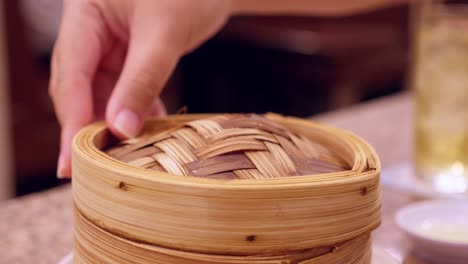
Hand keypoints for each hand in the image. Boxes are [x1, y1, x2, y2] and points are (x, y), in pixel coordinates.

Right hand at [50, 0, 231, 177]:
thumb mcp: (163, 34)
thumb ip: (142, 79)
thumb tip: (122, 129)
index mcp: (84, 14)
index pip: (70, 74)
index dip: (71, 120)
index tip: (69, 162)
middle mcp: (90, 31)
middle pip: (78, 87)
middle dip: (87, 126)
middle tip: (90, 168)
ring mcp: (109, 44)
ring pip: (102, 92)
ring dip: (113, 122)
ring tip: (119, 156)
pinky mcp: (130, 55)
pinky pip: (125, 89)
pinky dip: (135, 110)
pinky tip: (146, 130)